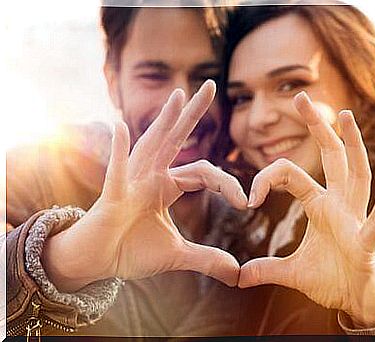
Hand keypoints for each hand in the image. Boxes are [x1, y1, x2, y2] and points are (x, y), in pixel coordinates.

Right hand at [42, 80, 245, 291]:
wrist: (98, 263)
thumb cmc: (131, 250)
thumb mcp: (177, 254)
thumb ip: (206, 258)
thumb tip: (236, 272)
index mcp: (167, 186)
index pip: (204, 172)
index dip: (227, 184)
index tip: (247, 202)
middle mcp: (151, 176)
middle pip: (176, 139)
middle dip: (193, 113)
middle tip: (212, 85)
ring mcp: (131, 181)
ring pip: (151, 145)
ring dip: (164, 121)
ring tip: (177, 96)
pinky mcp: (113, 195)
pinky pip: (117, 170)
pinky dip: (120, 150)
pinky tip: (122, 126)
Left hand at [239, 92, 374, 326]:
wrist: (357, 302)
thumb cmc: (332, 279)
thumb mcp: (291, 273)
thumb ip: (265, 269)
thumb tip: (238, 277)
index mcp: (319, 205)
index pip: (291, 175)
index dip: (266, 179)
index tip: (248, 198)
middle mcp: (339, 204)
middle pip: (330, 157)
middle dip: (317, 127)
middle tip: (301, 97)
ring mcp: (355, 219)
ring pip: (356, 175)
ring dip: (353, 146)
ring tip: (346, 116)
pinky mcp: (367, 242)